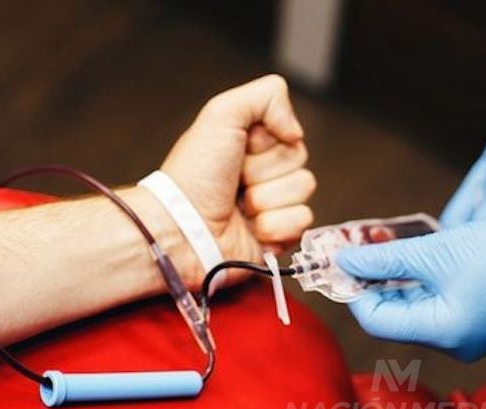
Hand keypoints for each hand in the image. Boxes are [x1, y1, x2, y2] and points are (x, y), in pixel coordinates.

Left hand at [157, 75, 315, 280]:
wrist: (182, 230)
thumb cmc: (191, 177)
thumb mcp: (221, 114)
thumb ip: (267, 96)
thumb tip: (296, 129)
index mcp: (250, 144)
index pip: (289, 134)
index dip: (266, 143)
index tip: (239, 150)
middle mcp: (261, 173)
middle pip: (298, 160)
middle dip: (265, 171)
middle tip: (237, 181)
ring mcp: (271, 204)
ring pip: (304, 190)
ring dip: (267, 199)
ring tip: (239, 207)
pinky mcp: (278, 235)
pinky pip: (303, 221)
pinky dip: (275, 225)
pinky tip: (251, 228)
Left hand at [336, 206, 485, 360]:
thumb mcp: (436, 252)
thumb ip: (384, 259)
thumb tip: (345, 261)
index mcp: (443, 334)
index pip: (376, 321)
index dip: (353, 290)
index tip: (339, 262)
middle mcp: (454, 344)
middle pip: (393, 316)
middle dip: (371, 282)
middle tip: (354, 249)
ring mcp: (469, 335)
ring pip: (413, 309)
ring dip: (393, 279)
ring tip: (378, 246)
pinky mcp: (480, 321)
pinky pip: (436, 305)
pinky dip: (418, 282)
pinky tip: (408, 256)